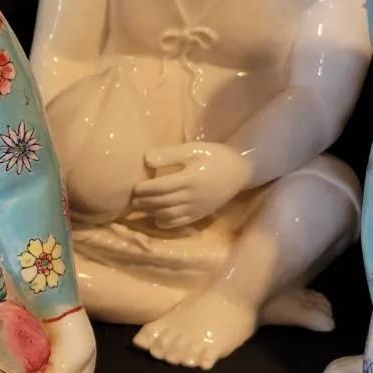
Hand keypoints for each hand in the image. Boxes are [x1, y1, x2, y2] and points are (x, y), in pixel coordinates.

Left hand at [130, 142, 251, 227]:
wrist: (240, 171)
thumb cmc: (215, 157)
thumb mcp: (193, 149)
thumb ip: (169, 154)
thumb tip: (146, 160)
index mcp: (188, 179)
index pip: (159, 188)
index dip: (144, 190)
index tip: (134, 188)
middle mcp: (191, 197)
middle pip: (160, 203)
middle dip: (144, 202)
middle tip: (133, 198)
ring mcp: (195, 208)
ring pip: (167, 215)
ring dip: (152, 212)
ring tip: (142, 206)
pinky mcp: (199, 215)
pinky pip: (178, 223)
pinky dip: (164, 222)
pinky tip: (158, 216)